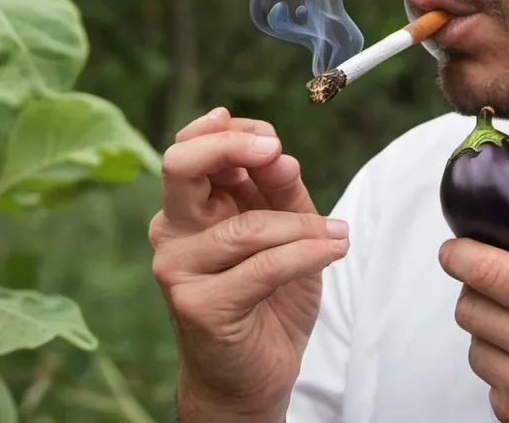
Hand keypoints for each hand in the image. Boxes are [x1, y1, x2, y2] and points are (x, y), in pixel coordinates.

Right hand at [149, 108, 350, 420]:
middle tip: (276, 149)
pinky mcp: (200, 306)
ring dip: (301, 227)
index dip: (229, 131)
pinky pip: (264, 266)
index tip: (269, 138)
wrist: (253, 377)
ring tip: (335, 235)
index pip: (189, 147)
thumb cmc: (267, 297)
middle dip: (231, 145)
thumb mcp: (286, 228)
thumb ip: (281, 189)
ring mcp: (178, 270)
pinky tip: (333, 249)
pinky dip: (307, 254)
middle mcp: (173, 232)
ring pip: (245, 225)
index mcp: (190, 205)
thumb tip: (279, 154)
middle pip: (180, 165)